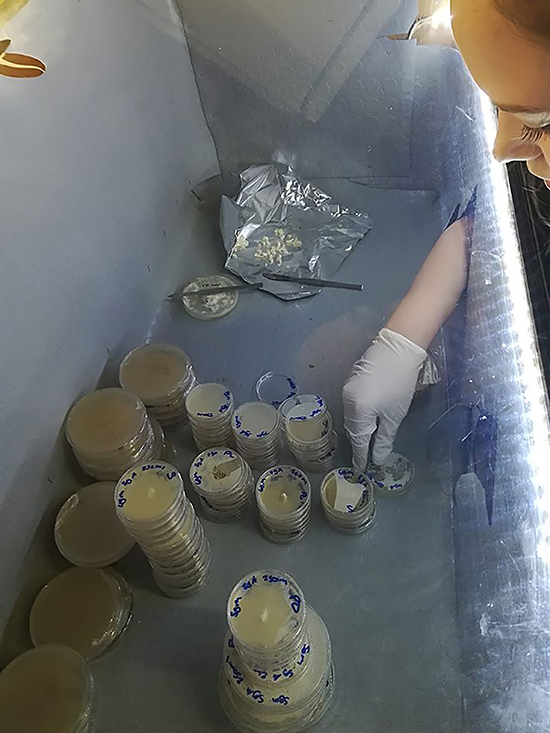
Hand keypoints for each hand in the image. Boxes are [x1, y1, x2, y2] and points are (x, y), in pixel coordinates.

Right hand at [342, 328, 426, 471]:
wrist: (398, 348)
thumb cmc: (400, 383)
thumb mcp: (395, 415)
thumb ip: (384, 439)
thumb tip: (378, 458)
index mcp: (358, 411)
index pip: (358, 440)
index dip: (361, 456)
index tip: (361, 470)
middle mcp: (347, 401)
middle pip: (353, 427)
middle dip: (360, 442)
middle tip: (366, 456)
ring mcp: (347, 388)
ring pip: (352, 415)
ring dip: (360, 427)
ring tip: (368, 439)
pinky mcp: (352, 380)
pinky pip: (353, 404)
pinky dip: (360, 414)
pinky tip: (368, 417)